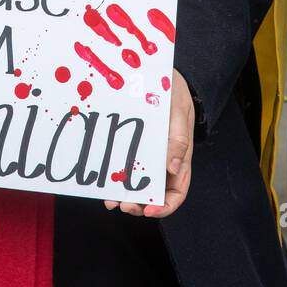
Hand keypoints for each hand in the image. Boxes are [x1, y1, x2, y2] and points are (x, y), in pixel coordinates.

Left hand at [104, 69, 193, 218]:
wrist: (162, 75)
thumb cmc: (175, 93)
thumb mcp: (179, 111)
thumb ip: (177, 138)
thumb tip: (172, 167)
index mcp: (180, 157)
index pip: (177, 191)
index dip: (165, 206)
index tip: (149, 210)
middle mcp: (164, 160)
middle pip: (155, 193)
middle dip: (140, 204)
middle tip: (123, 205)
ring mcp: (149, 154)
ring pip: (139, 182)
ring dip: (126, 194)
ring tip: (111, 200)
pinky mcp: (135, 144)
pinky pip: (127, 164)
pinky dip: (117, 176)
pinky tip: (105, 180)